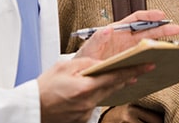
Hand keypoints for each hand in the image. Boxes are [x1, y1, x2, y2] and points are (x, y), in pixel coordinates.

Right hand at [37, 58, 154, 122]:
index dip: (134, 70)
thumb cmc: (43, 89)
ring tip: (109, 76)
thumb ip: (86, 63)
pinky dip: (95, 95)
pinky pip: (95, 104)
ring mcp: (86, 113)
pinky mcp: (83, 119)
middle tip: (138, 67)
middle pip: (113, 87)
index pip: (116, 76)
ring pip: (105, 96)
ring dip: (109, 86)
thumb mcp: (63, 67)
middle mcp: (88, 103)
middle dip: (125, 76)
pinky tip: (89, 90)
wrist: (31, 110)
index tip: (148, 64)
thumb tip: (102, 61)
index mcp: (85, 87)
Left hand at [75, 9, 178, 60]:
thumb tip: (107, 29)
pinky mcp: (131, 64)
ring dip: (160, 45)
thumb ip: (98, 39)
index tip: (161, 15)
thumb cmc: (85, 59)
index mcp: (118, 32)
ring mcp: (130, 52)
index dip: (149, 16)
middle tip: (177, 29)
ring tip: (172, 47)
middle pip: (148, 31)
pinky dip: (150, 63)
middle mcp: (126, 40)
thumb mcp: (89, 48)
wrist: (83, 76)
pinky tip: (155, 65)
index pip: (136, 20)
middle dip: (163, 28)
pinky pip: (143, 62)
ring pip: (149, 46)